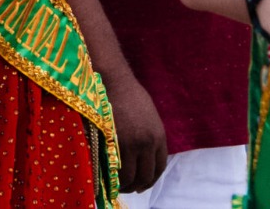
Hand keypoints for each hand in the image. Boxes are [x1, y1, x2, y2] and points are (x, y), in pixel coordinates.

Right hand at [107, 74, 168, 191]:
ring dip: (124, 184)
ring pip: (130, 176)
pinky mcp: (115, 143)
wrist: (113, 81)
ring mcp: (131, 144)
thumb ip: (150, 135)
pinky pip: (116, 169)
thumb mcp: (148, 116)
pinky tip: (109, 176)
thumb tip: (146, 153)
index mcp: (159, 136)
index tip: (143, 183)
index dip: (151, 179)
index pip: (159, 167)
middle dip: (138, 185)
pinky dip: (113, 177)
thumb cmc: (128, 94)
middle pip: (146, 176)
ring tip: (117, 184)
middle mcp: (148, 143)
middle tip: (129, 188)